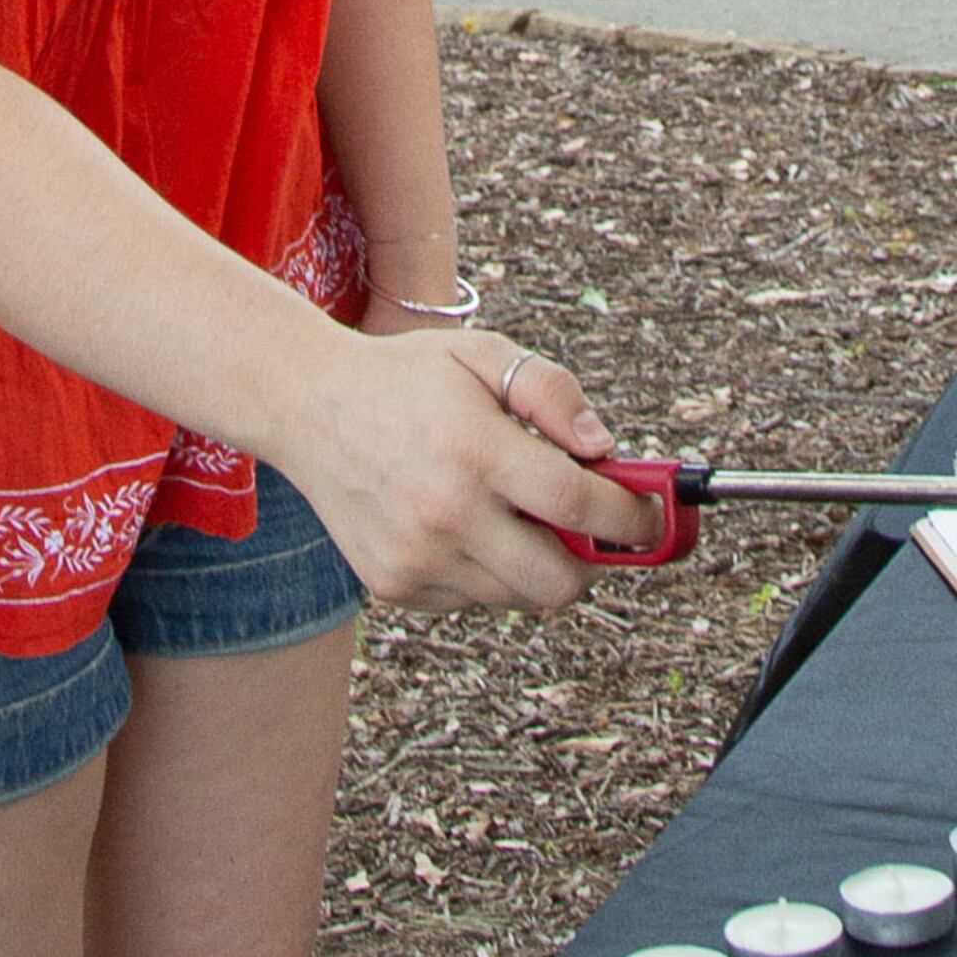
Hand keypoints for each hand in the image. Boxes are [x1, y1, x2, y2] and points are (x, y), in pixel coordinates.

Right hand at [283, 328, 640, 609]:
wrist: (307, 407)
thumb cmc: (406, 379)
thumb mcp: (483, 355)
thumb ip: (553, 395)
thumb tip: (604, 452)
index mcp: (475, 450)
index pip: (579, 508)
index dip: (630, 519)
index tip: (649, 518)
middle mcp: (446, 514)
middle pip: (559, 582)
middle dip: (590, 561)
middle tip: (588, 529)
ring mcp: (418, 559)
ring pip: (518, 597)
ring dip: (535, 564)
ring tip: (512, 513)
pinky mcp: (395, 586)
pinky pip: (471, 600)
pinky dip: (486, 573)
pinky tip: (463, 524)